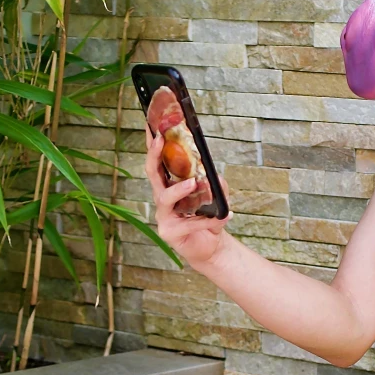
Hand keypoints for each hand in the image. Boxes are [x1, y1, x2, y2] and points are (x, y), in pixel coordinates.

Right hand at [146, 122, 228, 273]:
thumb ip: (217, 185)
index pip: (158, 162)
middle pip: (152, 174)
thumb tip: (215, 176)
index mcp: (169, 186)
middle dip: (155, 155)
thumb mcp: (217, 197)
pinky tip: (223, 217)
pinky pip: (187, 222)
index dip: (153, 145)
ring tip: (194, 183)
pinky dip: (206, 220)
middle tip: (162, 141)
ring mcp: (163, 216)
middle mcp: (162, 198)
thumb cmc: (208, 218)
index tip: (153, 127)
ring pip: (165, 198)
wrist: (210, 246)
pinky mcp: (169, 232)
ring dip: (179, 189)